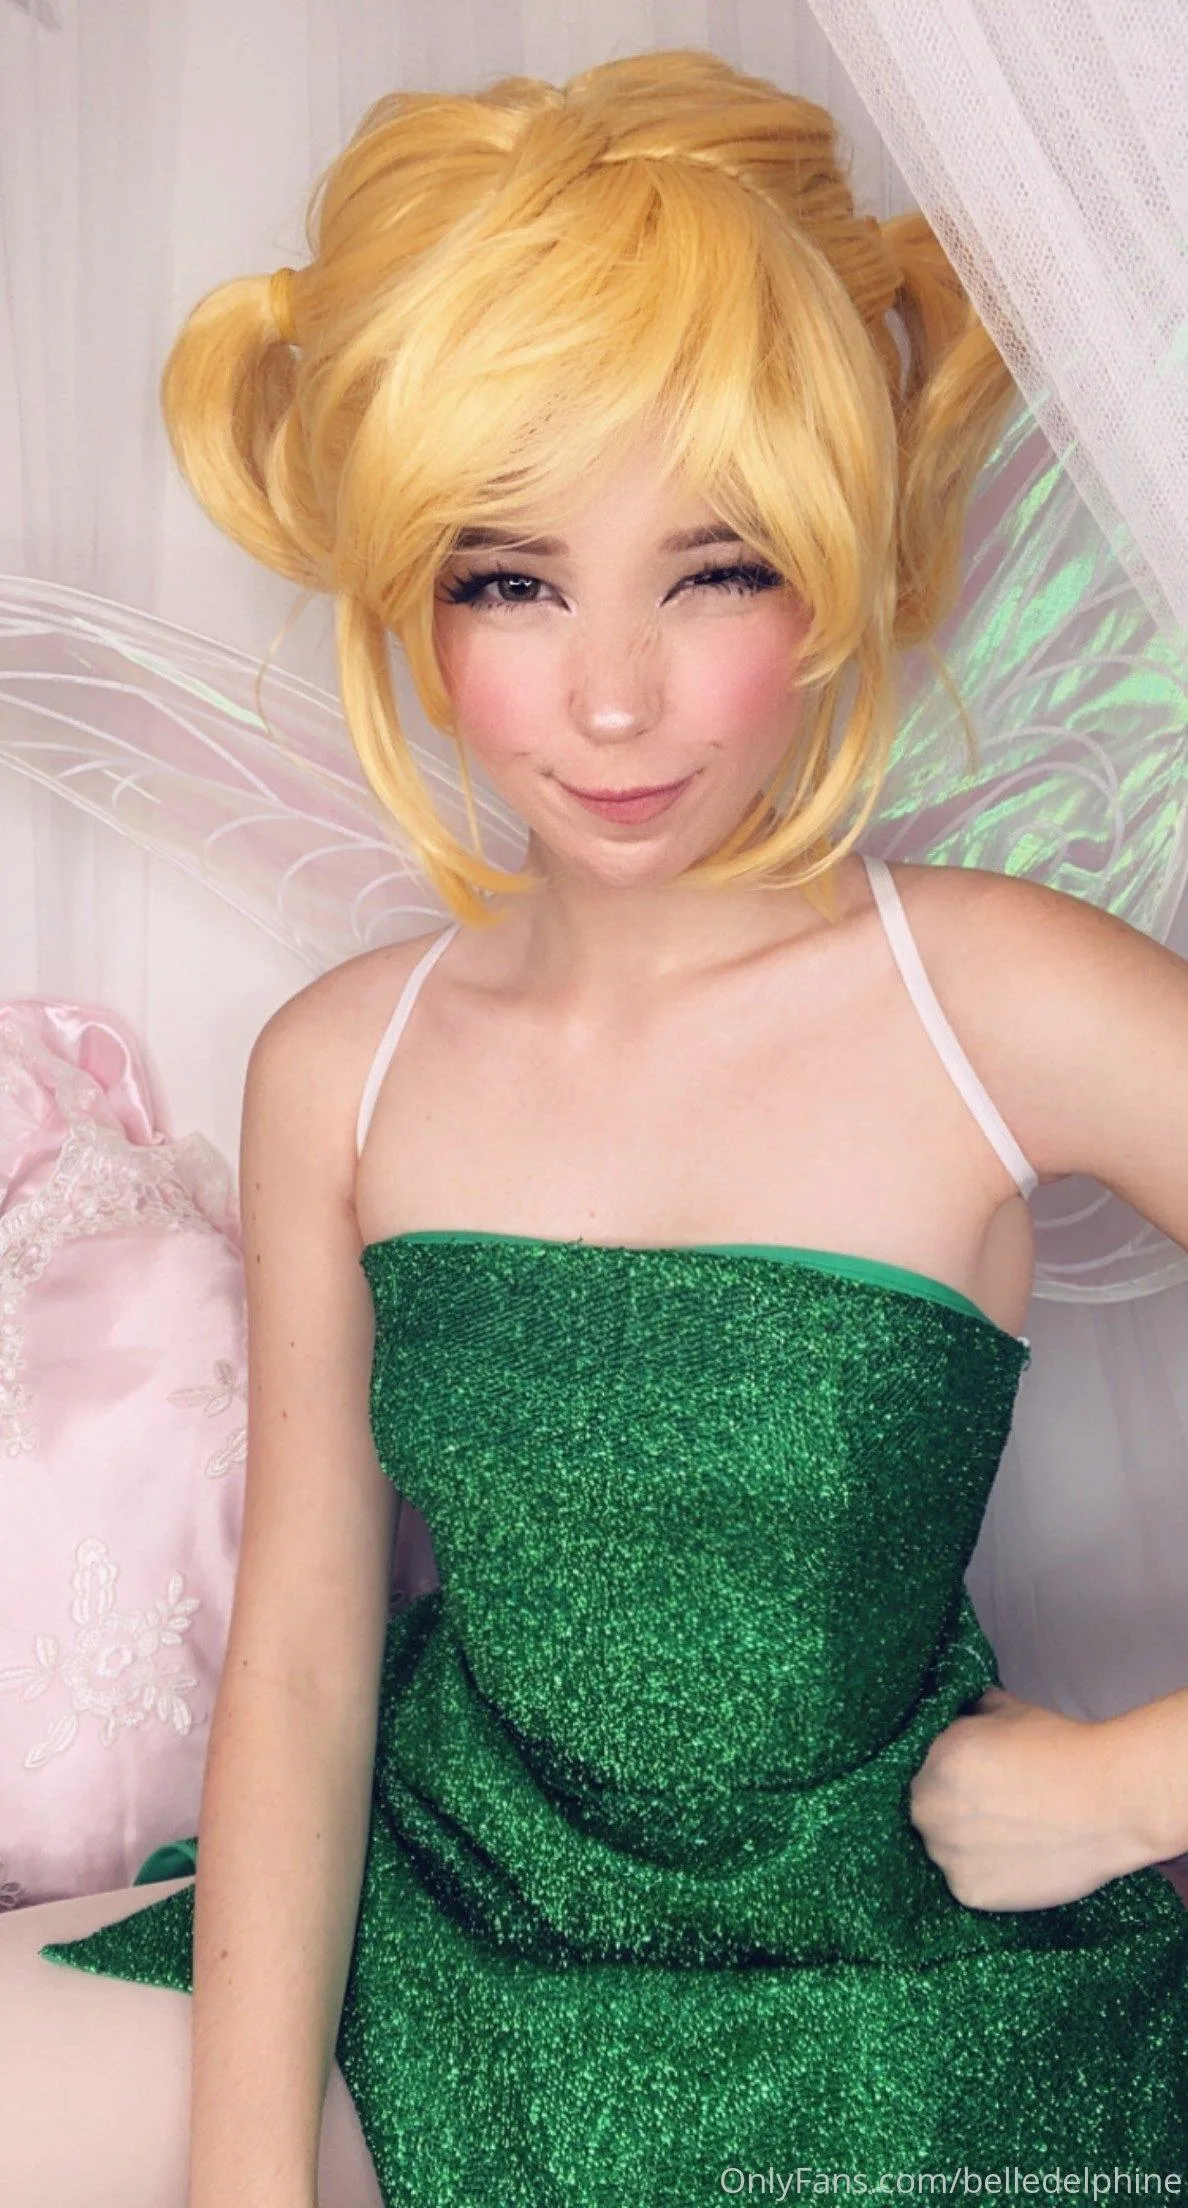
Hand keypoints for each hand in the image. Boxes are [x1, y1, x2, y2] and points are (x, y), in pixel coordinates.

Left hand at [908, 1685, 1151, 1911]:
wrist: (1108, 1801)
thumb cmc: (1059, 1748)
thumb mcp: (1005, 1709)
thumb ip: (969, 1711)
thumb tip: (957, 1710)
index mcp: (931, 1759)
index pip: (920, 1768)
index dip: (947, 1774)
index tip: (975, 1781)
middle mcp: (927, 1806)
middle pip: (927, 1811)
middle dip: (952, 1808)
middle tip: (993, 1809)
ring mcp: (945, 1853)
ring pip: (943, 1849)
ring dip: (964, 1844)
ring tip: (1008, 1837)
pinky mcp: (968, 1892)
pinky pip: (964, 1883)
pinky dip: (985, 1875)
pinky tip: (1014, 1861)